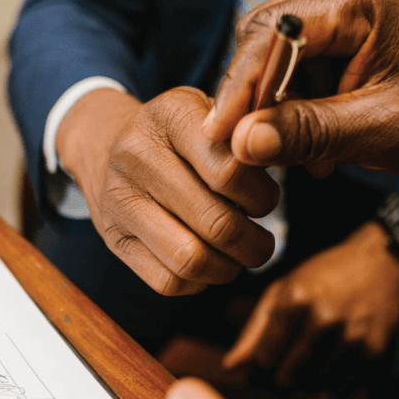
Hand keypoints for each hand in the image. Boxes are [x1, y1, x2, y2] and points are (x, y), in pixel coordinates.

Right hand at [57, 86, 279, 294]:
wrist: (112, 147)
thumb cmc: (186, 136)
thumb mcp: (217, 116)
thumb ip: (253, 133)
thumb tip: (286, 151)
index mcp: (172, 116)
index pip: (230, 172)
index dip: (262, 198)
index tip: (265, 200)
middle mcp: (137, 155)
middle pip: (217, 223)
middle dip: (254, 243)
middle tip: (263, 242)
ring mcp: (119, 199)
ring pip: (191, 260)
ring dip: (228, 268)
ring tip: (238, 256)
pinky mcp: (113, 238)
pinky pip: (168, 282)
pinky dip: (199, 282)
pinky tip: (208, 262)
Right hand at [202, 0, 398, 175]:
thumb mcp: (378, 129)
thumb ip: (309, 132)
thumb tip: (242, 143)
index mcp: (356, 0)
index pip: (274, 36)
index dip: (241, 87)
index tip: (218, 136)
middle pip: (261, 40)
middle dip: (253, 99)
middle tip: (246, 150)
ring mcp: (331, 8)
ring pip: (267, 56)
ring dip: (271, 106)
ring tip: (294, 150)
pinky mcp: (327, 31)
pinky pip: (285, 65)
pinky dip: (287, 104)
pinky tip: (308, 138)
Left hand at [222, 222, 398, 386]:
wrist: (382, 261)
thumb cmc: (324, 276)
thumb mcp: (283, 291)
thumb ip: (254, 332)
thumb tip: (230, 369)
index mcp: (293, 299)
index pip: (263, 360)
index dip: (257, 371)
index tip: (260, 370)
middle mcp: (322, 319)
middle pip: (286, 379)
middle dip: (280, 380)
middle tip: (284, 370)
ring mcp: (351, 336)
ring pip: (313, 388)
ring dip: (306, 383)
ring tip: (310, 363)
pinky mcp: (374, 351)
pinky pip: (340, 391)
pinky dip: (332, 387)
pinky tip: (332, 365)